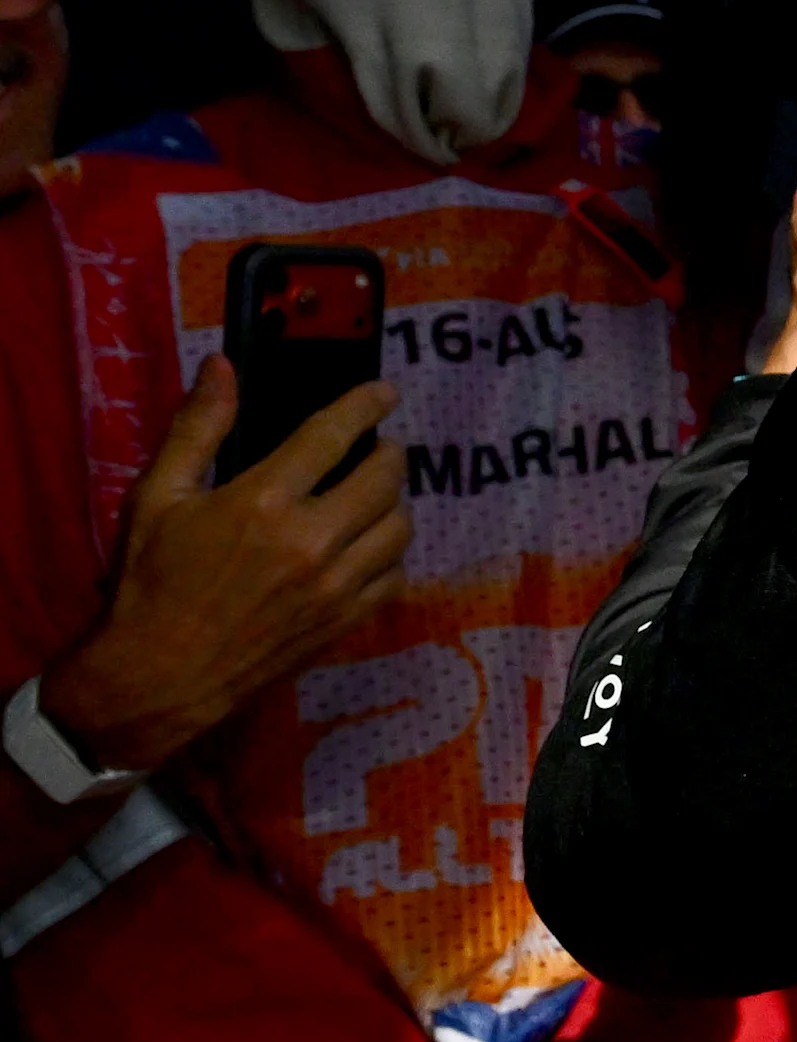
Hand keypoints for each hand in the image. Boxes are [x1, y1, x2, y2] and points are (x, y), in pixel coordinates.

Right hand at [36, 358, 409, 777]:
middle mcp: (312, 541)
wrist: (158, 675)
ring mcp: (336, 586)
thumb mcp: (157, 497)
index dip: (365, 404)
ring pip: (400, 527)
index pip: (334, 434)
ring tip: (372, 494)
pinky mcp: (346, 623)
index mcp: (263, 502)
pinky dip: (391, 553)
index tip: (383, 392)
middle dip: (387, 453)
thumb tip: (224, 366)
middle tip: (375, 448)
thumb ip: (197, 428)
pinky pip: (396, 576)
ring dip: (394, 501)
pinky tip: (368, 545)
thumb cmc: (150, 581)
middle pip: (385, 477)